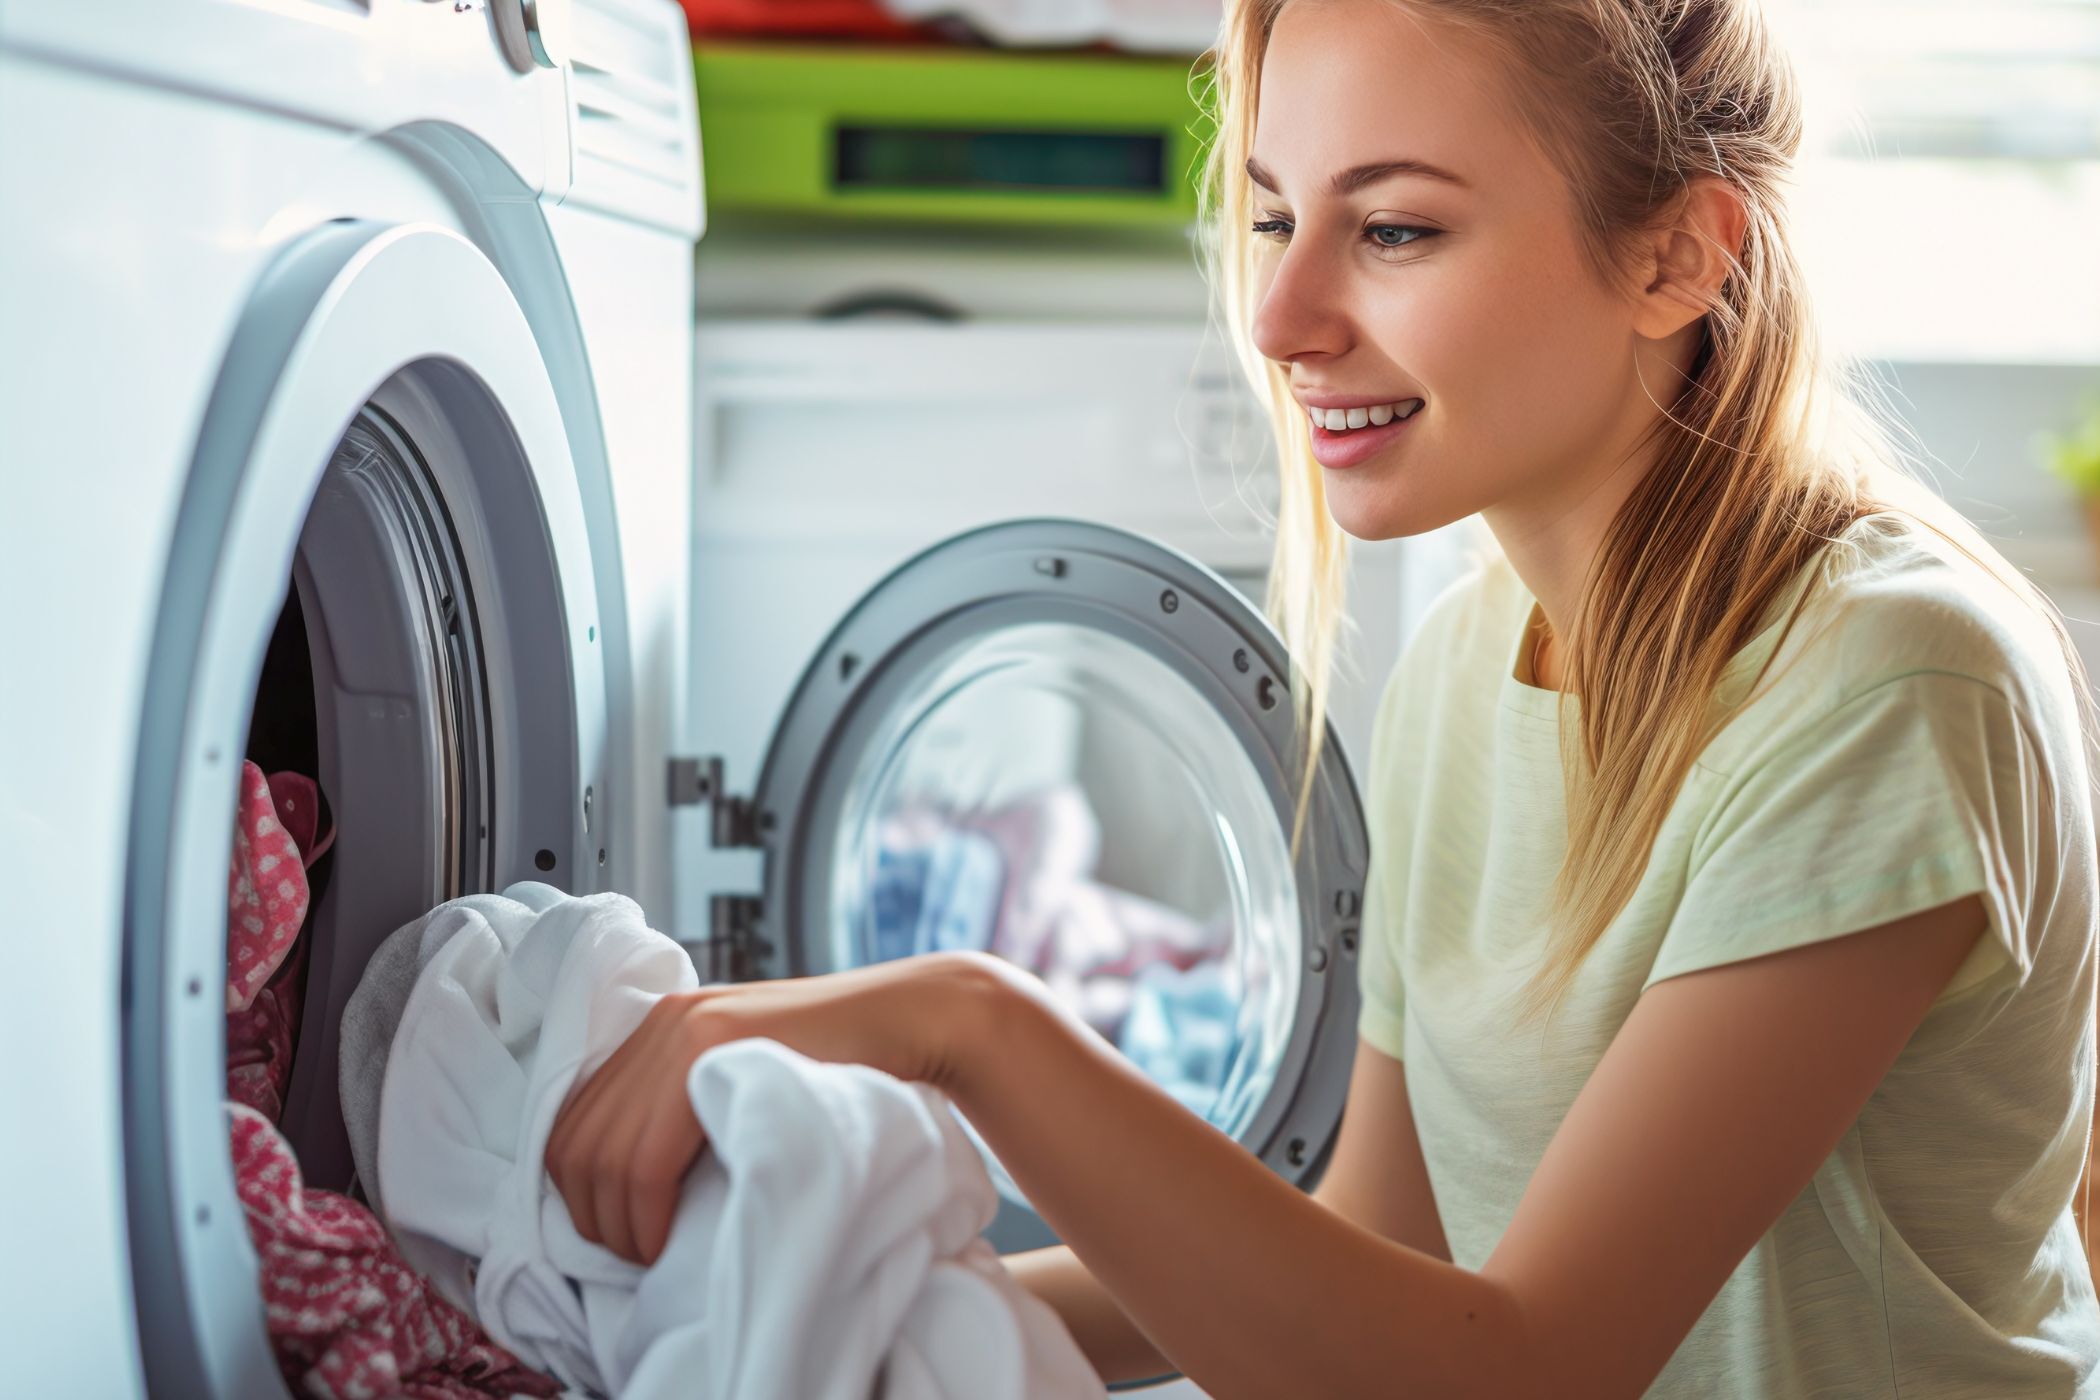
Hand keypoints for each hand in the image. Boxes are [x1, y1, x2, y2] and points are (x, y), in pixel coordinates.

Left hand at [544, 949, 1011, 1264]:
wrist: (904, 1020)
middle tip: (631, 1254)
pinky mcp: (711, 1050)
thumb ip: (688, 1103)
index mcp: (659, 1023)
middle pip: (575, 1141)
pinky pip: (644, 1155)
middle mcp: (660, 1020)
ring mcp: (684, 1029)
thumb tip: (630, 1178)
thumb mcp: (743, 1074)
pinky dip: (643, 1210)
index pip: (572, 1120)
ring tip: (649, 1252)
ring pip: (604, 1155)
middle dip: (590, 1216)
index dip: (576, 1192)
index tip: (615, 1232)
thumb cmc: (837, 1064)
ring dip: (616, 1223)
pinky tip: (664, 1234)